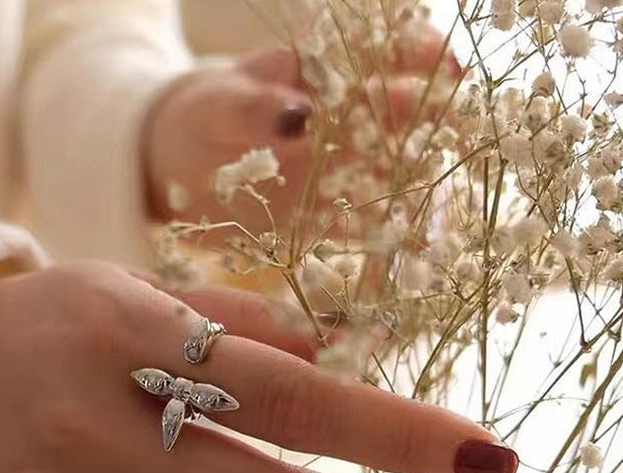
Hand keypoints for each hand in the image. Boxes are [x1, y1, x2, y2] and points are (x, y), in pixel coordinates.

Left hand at [143, 27, 460, 231]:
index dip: (423, 57)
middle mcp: (346, 120)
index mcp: (323, 75)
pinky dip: (389, 239)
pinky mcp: (330, 214)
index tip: (447, 67)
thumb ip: (254, 107)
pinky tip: (407, 256)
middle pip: (407, 120)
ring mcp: (343, 169)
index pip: (386, 56)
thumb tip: (301, 113)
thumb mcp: (216, 105)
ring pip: (399, 175)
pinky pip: (368, 225)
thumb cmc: (198, 120)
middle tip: (455, 145)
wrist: (177, 167)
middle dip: (437, 130)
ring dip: (424, 193)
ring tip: (440, 219)